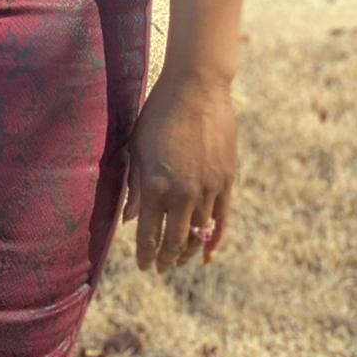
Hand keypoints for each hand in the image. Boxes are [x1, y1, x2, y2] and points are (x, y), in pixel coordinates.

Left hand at [123, 69, 235, 272]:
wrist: (196, 89)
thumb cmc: (158, 114)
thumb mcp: (137, 147)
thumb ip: (134, 185)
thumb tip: (130, 218)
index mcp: (155, 185)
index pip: (148, 234)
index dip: (145, 254)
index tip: (143, 266)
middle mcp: (182, 193)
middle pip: (174, 240)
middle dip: (166, 258)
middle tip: (160, 267)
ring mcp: (208, 189)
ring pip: (199, 234)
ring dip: (187, 251)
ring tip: (179, 260)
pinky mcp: (226, 181)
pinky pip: (222, 220)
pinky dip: (215, 240)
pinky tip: (208, 253)